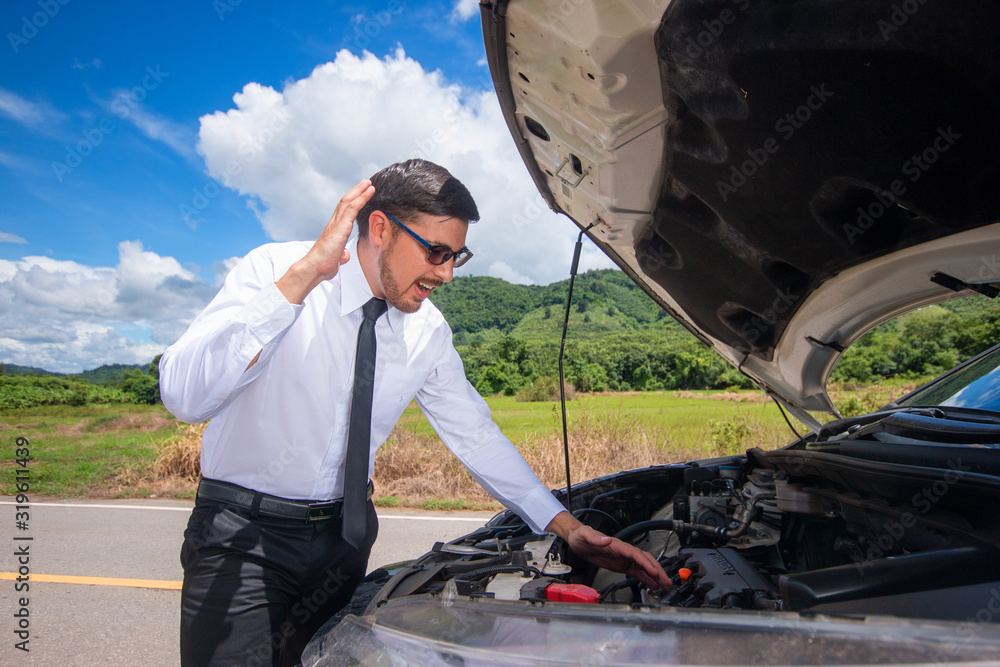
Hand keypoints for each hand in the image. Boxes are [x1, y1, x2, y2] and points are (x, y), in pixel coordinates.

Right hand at [276, 179, 374, 303]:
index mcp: (333, 230)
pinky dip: (361, 198)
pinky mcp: (340, 227)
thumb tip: (344, 255)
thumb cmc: (323, 265)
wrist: (314, 268)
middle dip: (356, 191)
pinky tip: (368, 192)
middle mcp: (334, 223)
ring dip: (359, 191)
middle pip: (345, 202)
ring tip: (368, 184)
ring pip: (348, 201)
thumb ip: (341, 254)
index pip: (343, 212)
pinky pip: (352, 208)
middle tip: (365, 183)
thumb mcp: (336, 259)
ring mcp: (336, 223)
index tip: (360, 195)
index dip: (352, 201)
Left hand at [546, 512, 671, 589]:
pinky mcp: (620, 565)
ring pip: (643, 567)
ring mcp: (623, 559)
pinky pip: (636, 572)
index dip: (646, 563)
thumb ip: (596, 538)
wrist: (577, 540)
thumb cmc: (582, 536)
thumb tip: (607, 539)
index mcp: (618, 545)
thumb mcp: (586, 535)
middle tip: (666, 582)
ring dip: (655, 576)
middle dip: (657, 571)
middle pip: (645, 560)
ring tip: (665, 586)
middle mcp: (624, 552)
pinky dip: (646, 579)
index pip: (636, 554)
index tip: (654, 571)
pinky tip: (653, 585)